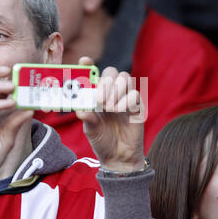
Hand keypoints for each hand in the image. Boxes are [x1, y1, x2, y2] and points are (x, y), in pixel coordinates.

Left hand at [76, 57, 145, 171]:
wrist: (118, 157)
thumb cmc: (102, 140)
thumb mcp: (90, 130)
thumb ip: (87, 118)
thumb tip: (80, 110)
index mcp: (97, 94)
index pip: (94, 74)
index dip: (89, 65)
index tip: (84, 61)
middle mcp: (111, 92)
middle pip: (112, 71)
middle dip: (105, 82)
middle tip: (100, 99)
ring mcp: (125, 98)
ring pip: (125, 78)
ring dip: (116, 90)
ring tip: (110, 108)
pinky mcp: (137, 106)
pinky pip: (135, 93)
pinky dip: (126, 100)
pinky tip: (119, 111)